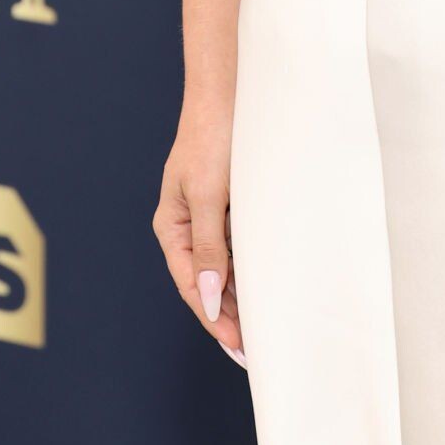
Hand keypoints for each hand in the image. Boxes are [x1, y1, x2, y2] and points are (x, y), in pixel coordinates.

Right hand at [152, 104, 246, 365]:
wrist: (230, 92)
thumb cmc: (213, 138)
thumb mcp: (207, 195)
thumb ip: (209, 248)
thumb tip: (211, 298)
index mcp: (173, 227)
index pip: (194, 285)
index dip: (215, 318)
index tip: (238, 346)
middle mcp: (190, 227)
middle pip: (209, 283)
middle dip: (230, 317)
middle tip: (255, 351)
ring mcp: (212, 217)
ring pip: (227, 268)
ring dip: (243, 297)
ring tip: (266, 330)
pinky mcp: (233, 206)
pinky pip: (242, 246)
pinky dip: (253, 269)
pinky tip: (270, 287)